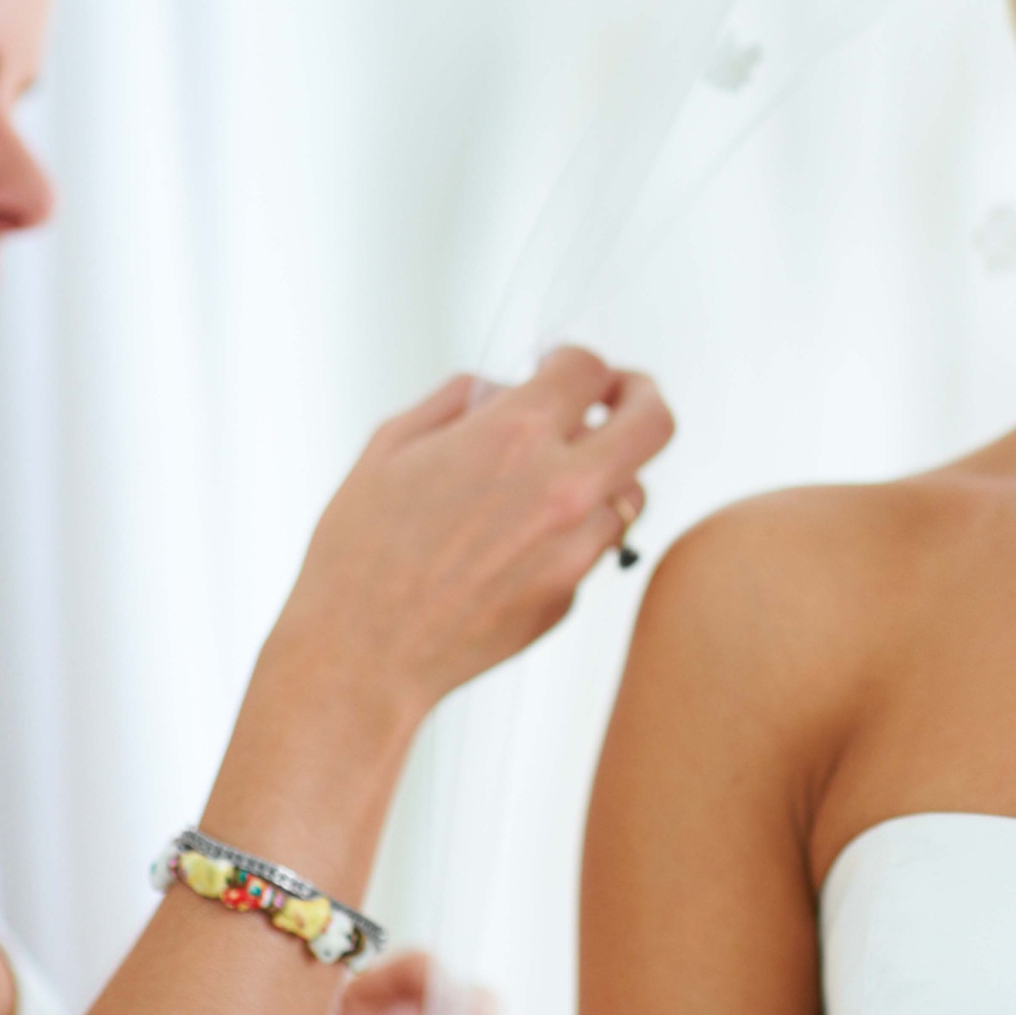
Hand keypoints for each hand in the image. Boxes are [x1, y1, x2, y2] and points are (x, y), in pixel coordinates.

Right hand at [269, 346, 673, 726]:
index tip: (563, 370)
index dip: (575, 360)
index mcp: (512, 435)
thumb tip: (505, 384)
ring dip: (604, 475)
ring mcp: (575, 546)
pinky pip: (598, 546)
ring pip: (632, 491)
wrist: (361, 654)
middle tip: (621, 397)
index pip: (589, 367)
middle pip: (654, 421)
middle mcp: (560, 486)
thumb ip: (459, 399)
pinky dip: (577, 533)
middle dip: (641, 396)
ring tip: (554, 483)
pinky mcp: (573, 593)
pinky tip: (521, 543)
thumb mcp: (391, 446)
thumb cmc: (361, 552)